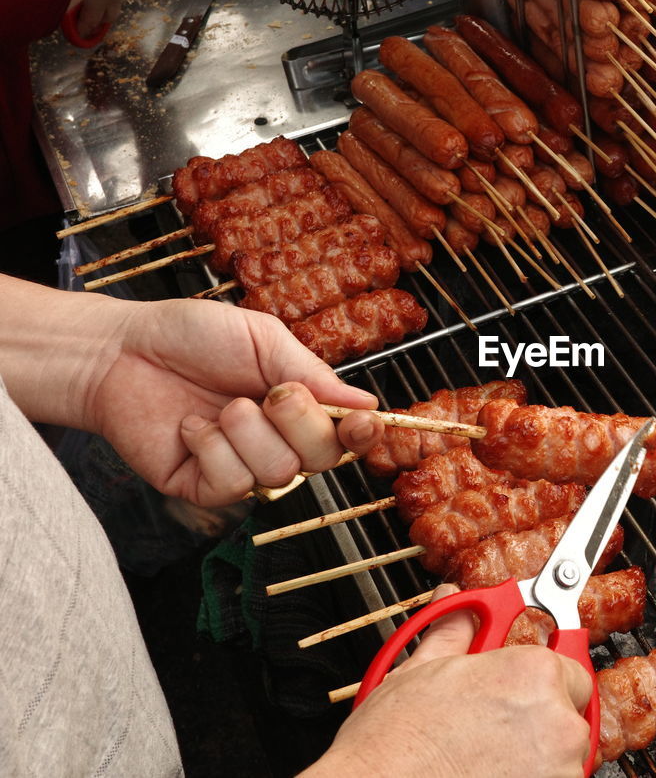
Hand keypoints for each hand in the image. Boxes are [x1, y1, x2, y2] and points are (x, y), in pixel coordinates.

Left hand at [88, 298, 383, 506]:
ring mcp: (243, 466)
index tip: (360, 422)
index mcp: (300, 404)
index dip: (362, 434)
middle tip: (269, 392)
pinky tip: (193, 426)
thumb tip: (365, 403)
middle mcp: (278, 440)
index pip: (347, 435)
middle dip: (299, 421)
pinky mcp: (205, 486)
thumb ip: (313, 373)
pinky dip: (212, 447)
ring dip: (247, 431)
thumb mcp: (264, 339)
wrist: (123, 350)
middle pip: (323, 458)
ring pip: (279, 473)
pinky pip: (233, 484)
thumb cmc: (191, 337)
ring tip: (220, 406)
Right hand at [307, 586, 593, 777]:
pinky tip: (484, 774)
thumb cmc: (392, 746)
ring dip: (534, 756)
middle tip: (492, 729)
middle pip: (569, 713)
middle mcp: (557, 722)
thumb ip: (452, 632)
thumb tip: (454, 602)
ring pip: (562, 755)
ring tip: (482, 758)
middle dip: (537, 719)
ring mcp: (559, 770)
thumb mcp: (418, 672)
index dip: (540, 680)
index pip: (569, 666)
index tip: (523, 690)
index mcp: (533, 675)